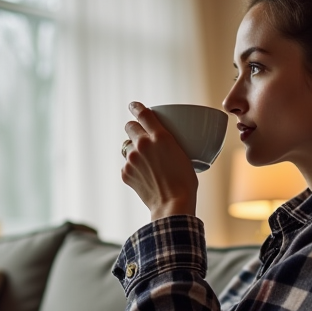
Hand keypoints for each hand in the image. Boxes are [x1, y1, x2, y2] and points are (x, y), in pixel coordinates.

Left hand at [121, 102, 197, 220]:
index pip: (143, 113)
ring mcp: (132, 159)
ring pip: (127, 146)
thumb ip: (168, 144)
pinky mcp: (125, 172)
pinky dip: (133, 168)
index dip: (136, 107)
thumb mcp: (183, 155)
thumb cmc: (185, 182)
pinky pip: (126, 164)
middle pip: (129, 126)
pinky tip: (144, 176)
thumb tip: (163, 142)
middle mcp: (142, 144)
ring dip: (134, 149)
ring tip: (145, 161)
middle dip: (134, 128)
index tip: (133, 105)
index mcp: (160, 136)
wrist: (173, 205)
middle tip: (141, 135)